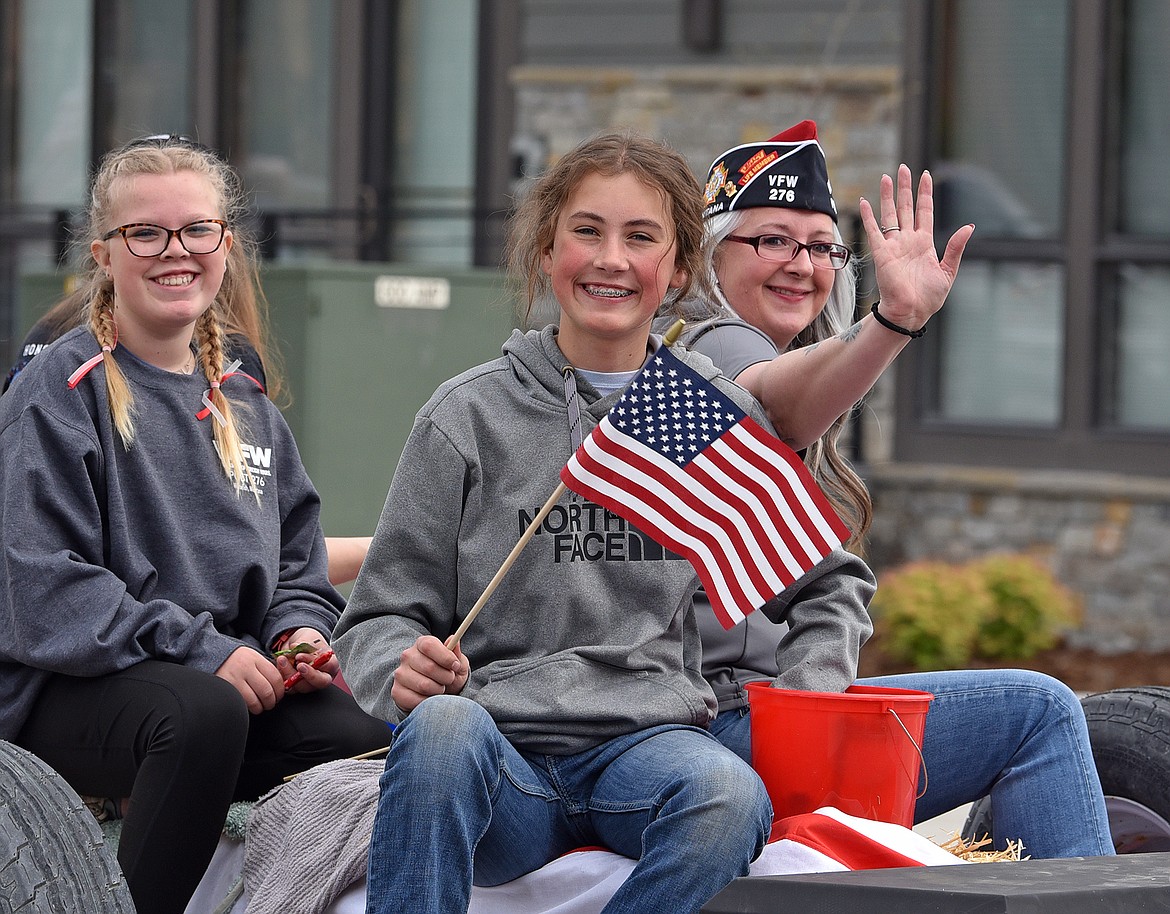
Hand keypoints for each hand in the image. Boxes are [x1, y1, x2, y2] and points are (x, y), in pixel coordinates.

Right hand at [216, 646, 285, 713]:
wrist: (211, 655)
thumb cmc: (237, 660)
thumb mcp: (253, 658)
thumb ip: (266, 669)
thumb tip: (282, 685)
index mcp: (255, 659)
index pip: (275, 677)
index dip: (281, 690)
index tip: (280, 695)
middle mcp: (245, 667)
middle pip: (267, 691)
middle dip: (272, 702)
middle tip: (271, 704)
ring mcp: (234, 678)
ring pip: (254, 701)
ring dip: (260, 708)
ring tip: (260, 707)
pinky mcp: (225, 688)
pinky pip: (241, 703)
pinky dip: (248, 708)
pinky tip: (249, 706)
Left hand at [273, 628, 337, 693]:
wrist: (299, 644)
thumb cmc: (308, 641)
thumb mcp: (309, 639)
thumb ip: (304, 644)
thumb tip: (296, 647)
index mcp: (331, 664)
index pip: (328, 667)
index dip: (313, 663)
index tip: (299, 656)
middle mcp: (322, 677)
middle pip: (318, 682)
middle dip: (305, 674)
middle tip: (295, 664)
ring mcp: (309, 684)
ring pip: (301, 687)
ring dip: (289, 673)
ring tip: (282, 659)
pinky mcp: (297, 687)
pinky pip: (289, 687)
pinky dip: (282, 676)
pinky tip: (280, 665)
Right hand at [390, 635, 469, 713]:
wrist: (436, 694)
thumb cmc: (447, 674)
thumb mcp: (457, 663)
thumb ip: (456, 653)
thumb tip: (453, 639)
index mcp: (422, 644)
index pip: (429, 646)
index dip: (445, 657)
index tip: (455, 666)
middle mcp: (407, 656)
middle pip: (429, 667)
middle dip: (446, 677)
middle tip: (449, 679)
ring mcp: (400, 674)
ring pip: (424, 685)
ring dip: (438, 690)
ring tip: (440, 688)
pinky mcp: (397, 692)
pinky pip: (416, 700)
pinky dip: (428, 701)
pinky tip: (430, 697)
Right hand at [859, 164, 974, 332]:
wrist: (911, 311)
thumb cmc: (929, 297)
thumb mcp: (948, 270)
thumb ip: (956, 247)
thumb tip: (969, 226)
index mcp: (925, 243)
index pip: (925, 211)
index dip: (925, 193)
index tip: (926, 175)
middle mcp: (908, 241)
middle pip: (906, 207)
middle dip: (905, 187)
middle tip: (904, 168)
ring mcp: (894, 245)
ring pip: (890, 214)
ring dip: (888, 196)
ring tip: (887, 177)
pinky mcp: (881, 253)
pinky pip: (873, 231)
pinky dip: (869, 216)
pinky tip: (865, 202)